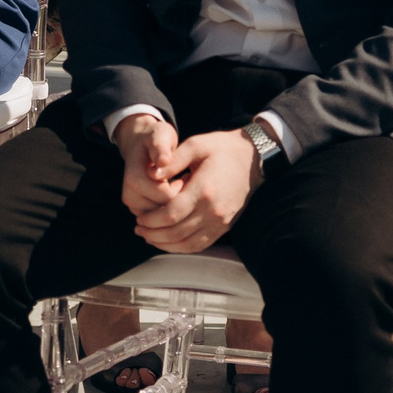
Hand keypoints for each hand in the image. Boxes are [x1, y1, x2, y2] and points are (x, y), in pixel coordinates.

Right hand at [115, 116, 180, 221]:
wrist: (140, 145)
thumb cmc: (155, 139)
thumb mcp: (160, 136)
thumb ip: (161, 147)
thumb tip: (163, 161)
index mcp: (134, 179)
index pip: (166, 196)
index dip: (182, 187)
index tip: (187, 173)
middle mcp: (129, 196)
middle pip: (165, 210)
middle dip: (179, 197)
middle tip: (187, 179)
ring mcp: (133, 207)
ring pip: (164, 218)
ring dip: (176, 204)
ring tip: (181, 184)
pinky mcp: (140, 212)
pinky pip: (161, 220)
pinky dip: (170, 209)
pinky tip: (175, 193)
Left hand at [128, 127, 263, 252]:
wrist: (254, 158)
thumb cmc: (223, 149)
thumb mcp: (197, 144)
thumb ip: (173, 160)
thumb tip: (151, 174)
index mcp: (204, 190)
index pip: (171, 214)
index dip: (151, 220)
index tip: (139, 218)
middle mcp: (214, 210)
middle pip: (177, 232)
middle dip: (154, 234)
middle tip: (139, 229)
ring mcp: (221, 221)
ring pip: (188, 244)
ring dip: (165, 244)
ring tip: (149, 237)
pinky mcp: (225, 226)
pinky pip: (201, 244)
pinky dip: (182, 247)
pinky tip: (169, 242)